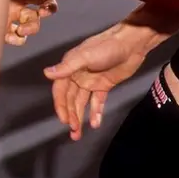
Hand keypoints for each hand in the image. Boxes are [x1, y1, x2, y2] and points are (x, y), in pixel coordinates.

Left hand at [5, 0, 59, 45]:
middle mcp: (14, 0)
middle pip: (40, 7)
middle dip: (47, 10)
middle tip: (43, 12)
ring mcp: (8, 15)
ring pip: (32, 25)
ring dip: (32, 28)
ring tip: (22, 30)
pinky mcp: (1, 28)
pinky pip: (18, 38)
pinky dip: (17, 39)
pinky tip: (8, 36)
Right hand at [44, 24, 147, 139]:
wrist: (131, 44)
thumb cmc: (106, 47)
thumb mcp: (85, 56)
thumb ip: (67, 67)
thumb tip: (46, 74)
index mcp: (70, 68)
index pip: (60, 91)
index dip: (60, 106)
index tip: (64, 120)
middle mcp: (77, 76)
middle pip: (70, 99)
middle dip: (70, 115)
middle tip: (73, 130)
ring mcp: (91, 82)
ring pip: (82, 103)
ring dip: (80, 117)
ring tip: (78, 133)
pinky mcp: (104, 85)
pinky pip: (97, 102)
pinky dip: (96, 112)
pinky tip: (95, 124)